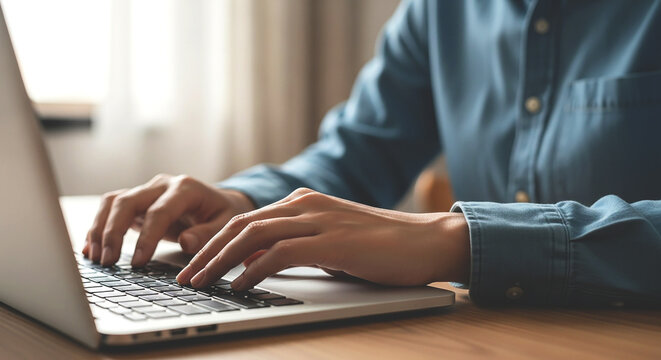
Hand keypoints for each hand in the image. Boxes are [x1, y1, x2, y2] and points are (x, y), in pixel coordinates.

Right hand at [83, 174, 255, 266]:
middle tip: (108, 262)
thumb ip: (207, 234)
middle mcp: (162, 185)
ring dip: (100, 229)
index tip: (138, 262)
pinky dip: (98, 227)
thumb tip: (186, 242)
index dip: (147, 237)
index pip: (159, 211)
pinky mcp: (137, 202)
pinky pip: (111, 209)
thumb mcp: (225, 225)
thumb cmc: (223, 214)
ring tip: (95, 258)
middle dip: (113, 232)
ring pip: (113, 202)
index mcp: (185, 188)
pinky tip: (91, 249)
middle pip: (128, 201)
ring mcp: (146, 191)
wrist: (220, 202)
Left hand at [176, 188, 469, 289]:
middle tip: (184, 276)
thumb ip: (294, 248)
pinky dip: (254, 269)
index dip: (214, 242)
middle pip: (241, 225)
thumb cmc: (381, 247)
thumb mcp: (329, 244)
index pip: (246, 220)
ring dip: (220, 261)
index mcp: (303, 203)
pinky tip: (240, 285)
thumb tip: (255, 264)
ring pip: (253, 235)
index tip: (194, 264)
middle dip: (207, 252)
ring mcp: (319, 220)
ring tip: (200, 282)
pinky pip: (280, 253)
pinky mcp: (332, 241)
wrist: (427, 241)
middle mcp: (306, 205)